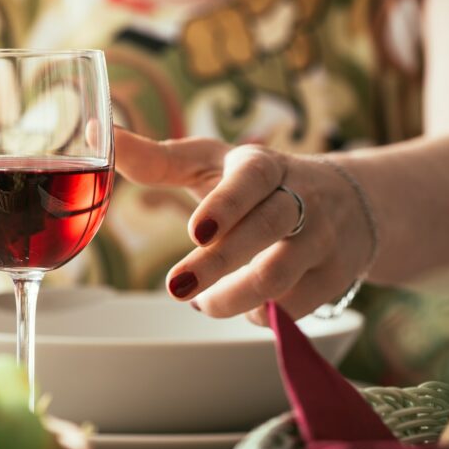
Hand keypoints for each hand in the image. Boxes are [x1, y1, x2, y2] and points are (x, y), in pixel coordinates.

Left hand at [114, 128, 371, 324]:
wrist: (349, 204)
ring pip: (280, 277)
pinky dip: (260, 315)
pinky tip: (243, 306)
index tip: (196, 232)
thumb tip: (99, 133)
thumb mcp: (213, 164)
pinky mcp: (336, 277)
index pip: (251, 180)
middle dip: (218, 264)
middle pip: (264, 232)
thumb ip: (158, 159)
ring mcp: (323, 239)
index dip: (226, 205)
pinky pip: (295, 307)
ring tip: (204, 301)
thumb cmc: (257, 184)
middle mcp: (301, 198)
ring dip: (234, 299)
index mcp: (263, 166)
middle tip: (176, 288)